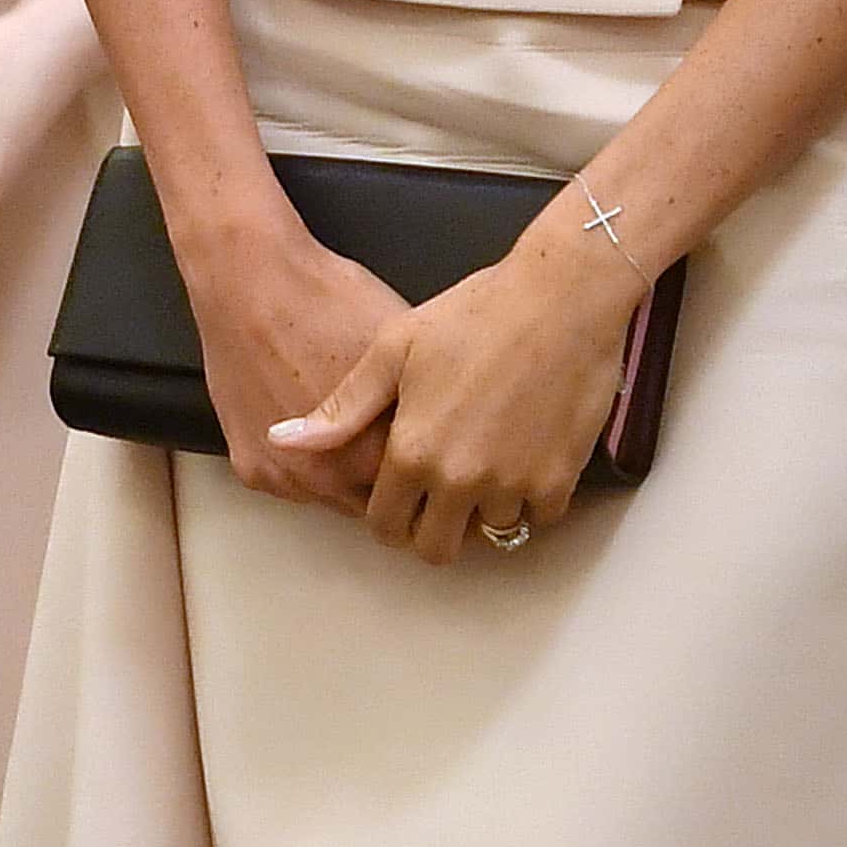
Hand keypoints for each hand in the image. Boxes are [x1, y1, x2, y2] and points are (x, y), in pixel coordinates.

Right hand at [190, 188, 412, 499]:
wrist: (250, 279)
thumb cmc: (327, 301)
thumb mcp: (403, 352)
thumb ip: (426, 408)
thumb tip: (452, 430)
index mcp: (373, 454)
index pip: (421, 492)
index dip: (433, 474)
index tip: (440, 463)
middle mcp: (325, 479)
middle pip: (376, 504)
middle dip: (393, 486)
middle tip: (400, 449)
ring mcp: (282, 477)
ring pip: (332, 498)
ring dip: (348, 478)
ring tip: (353, 432)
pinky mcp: (250, 467)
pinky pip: (291, 482)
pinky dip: (308, 465)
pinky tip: (319, 427)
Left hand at [286, 208, 637, 564]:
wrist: (563, 297)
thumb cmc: (478, 313)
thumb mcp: (396, 349)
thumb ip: (343, 407)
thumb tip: (283, 440)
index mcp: (413, 453)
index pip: (385, 526)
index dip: (386, 518)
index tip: (397, 499)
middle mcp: (460, 481)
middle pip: (436, 549)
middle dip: (431, 530)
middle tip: (438, 497)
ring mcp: (512, 484)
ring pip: (490, 531)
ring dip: (484, 508)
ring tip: (485, 462)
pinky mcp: (558, 479)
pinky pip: (539, 514)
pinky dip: (531, 496)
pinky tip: (524, 455)